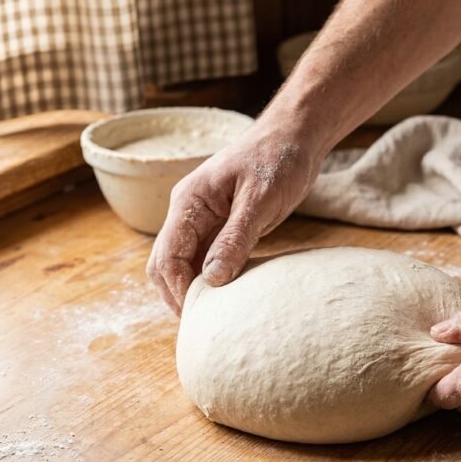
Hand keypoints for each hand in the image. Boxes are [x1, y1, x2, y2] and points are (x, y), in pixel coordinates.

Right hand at [147, 126, 321, 313]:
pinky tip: (226, 297)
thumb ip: (235, 239)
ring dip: (193, 289)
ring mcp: (202, 220)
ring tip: (213, 317)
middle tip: (202, 324)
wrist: (294, 137)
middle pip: (166, 263)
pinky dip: (210, 279)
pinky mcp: (220, 226)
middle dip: (177, 294)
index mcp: (189, 202)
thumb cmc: (277, 160)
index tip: (199, 314)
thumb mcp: (260, 200)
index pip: (168, 254)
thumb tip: (212, 279)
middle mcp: (188, 212)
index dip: (179, 288)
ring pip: (184, 264)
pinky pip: (205, 258)